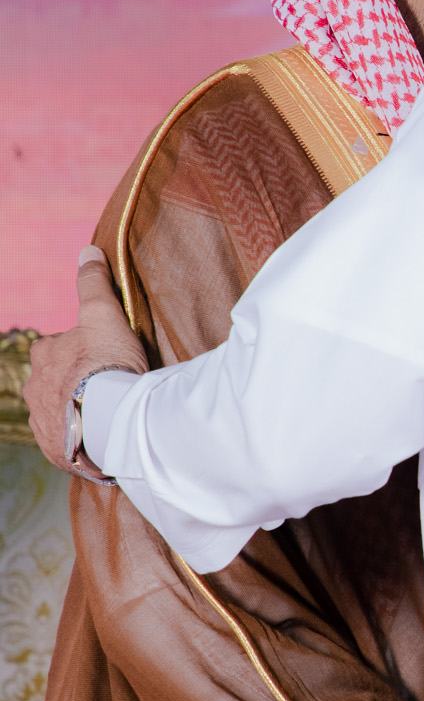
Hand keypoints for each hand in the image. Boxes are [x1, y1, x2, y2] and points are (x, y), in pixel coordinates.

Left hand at [24, 247, 148, 473]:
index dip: (79, 348)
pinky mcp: (53, 449)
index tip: (102, 355)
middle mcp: (34, 388)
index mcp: (44, 355)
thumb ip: (94, 284)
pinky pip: (63, 441)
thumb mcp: (105, 315)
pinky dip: (77, 437)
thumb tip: (87, 251)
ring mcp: (42, 421)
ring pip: (56, 411)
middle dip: (72, 382)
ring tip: (104, 415)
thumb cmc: (109, 365)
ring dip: (74, 411)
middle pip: (52, 380)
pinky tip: (99, 437)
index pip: (56, 346)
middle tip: (105, 386)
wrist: (112, 421)